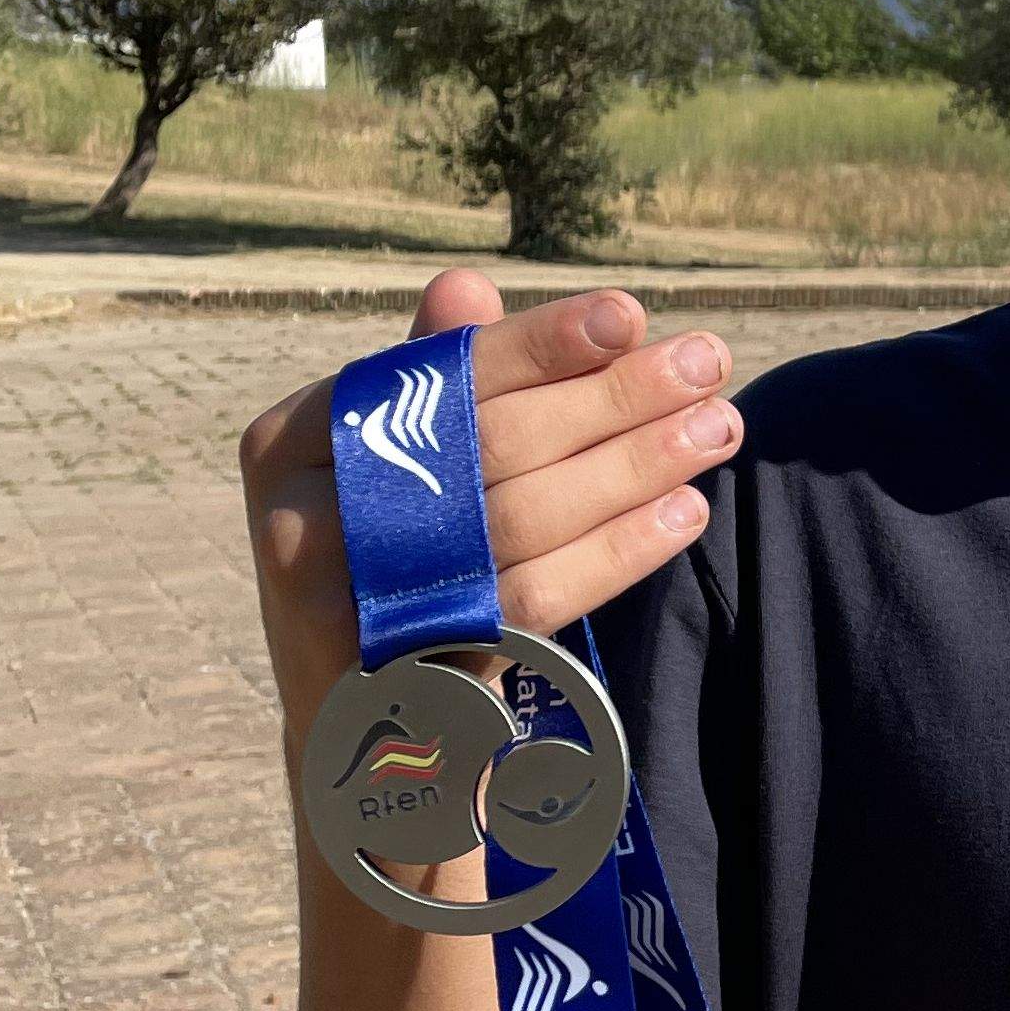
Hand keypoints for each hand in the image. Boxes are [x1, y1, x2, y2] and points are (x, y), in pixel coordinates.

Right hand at [238, 265, 738, 743]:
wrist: (364, 725)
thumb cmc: (394, 556)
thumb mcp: (398, 462)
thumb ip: (433, 379)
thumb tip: (467, 284)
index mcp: (290, 439)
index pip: (435, 374)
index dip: (538, 342)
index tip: (632, 314)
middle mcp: (302, 518)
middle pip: (490, 442)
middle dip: (613, 397)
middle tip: (711, 362)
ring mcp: (352, 602)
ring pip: (522, 516)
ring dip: (635, 464)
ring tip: (719, 427)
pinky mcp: (415, 671)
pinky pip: (535, 596)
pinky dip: (618, 550)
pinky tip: (684, 514)